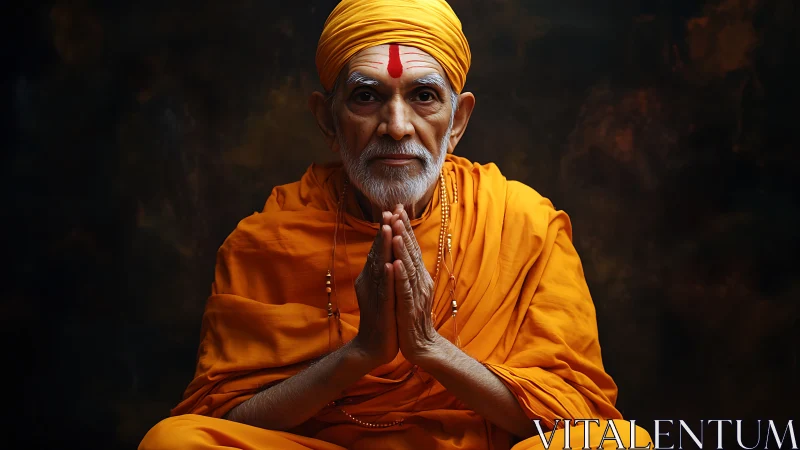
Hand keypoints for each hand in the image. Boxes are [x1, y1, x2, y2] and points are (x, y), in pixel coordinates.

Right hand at [351, 212, 399, 367]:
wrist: (373, 348)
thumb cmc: (381, 318)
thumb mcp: (382, 290)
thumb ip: (382, 272)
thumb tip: (388, 253)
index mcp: (372, 277)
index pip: (380, 250)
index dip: (386, 230)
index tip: (393, 210)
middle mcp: (371, 283)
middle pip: (378, 253)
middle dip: (384, 232)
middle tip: (389, 211)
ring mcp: (375, 295)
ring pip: (380, 267)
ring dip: (384, 248)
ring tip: (388, 229)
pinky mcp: (382, 309)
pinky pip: (385, 291)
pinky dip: (387, 277)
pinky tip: (391, 264)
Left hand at [390, 205, 439, 364]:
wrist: (421, 347)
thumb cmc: (412, 318)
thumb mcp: (410, 291)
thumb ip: (408, 272)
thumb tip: (401, 253)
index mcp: (419, 276)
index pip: (412, 247)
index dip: (406, 228)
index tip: (398, 208)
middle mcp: (420, 282)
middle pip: (412, 252)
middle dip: (404, 231)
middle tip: (397, 210)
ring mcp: (416, 295)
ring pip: (408, 268)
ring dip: (402, 249)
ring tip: (396, 230)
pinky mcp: (408, 309)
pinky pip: (404, 290)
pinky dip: (400, 277)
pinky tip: (394, 264)